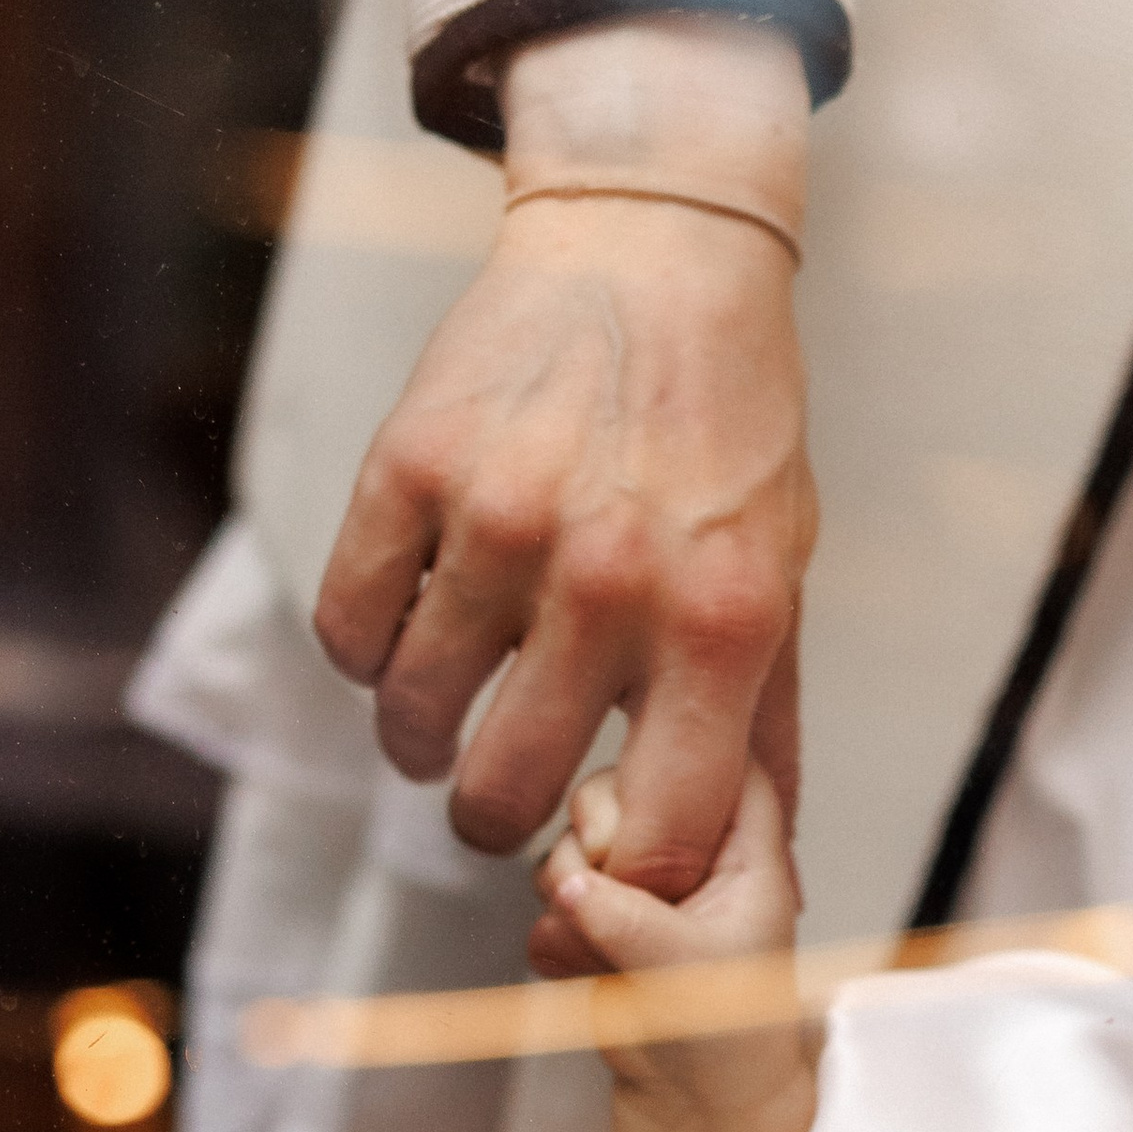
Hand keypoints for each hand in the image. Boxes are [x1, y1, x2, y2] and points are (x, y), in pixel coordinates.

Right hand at [315, 22, 814, 893]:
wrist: (656, 247)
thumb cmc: (729, 432)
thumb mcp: (782, 580)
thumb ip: (762, 726)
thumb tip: (765, 865)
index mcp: (718, 628)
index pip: (658, 837)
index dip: (620, 884)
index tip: (594, 862)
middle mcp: (610, 582)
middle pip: (508, 794)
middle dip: (495, 821)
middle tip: (497, 796)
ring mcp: (502, 521)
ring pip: (414, 722)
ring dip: (420, 748)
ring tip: (438, 734)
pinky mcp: (413, 465)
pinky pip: (350, 627)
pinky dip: (365, 660)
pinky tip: (402, 646)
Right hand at [534, 762, 799, 1091]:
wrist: (697, 1099)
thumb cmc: (735, 1041)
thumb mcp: (691, 972)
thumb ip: (632, 920)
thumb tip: (572, 883)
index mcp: (745, 851)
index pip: (724, 758)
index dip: (682, 761)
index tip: (650, 798)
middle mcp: (688, 850)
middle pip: (625, 780)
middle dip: (602, 837)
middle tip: (621, 894)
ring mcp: (637, 877)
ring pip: (575, 832)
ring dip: (572, 893)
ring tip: (608, 951)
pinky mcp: (595, 910)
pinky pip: (548, 890)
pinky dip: (557, 933)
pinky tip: (589, 968)